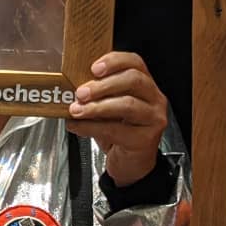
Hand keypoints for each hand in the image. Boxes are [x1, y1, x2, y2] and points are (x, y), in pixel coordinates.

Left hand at [67, 51, 166, 187]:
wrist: (131, 163)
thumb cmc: (119, 132)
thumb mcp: (108, 107)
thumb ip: (97, 94)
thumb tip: (70, 86)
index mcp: (145, 84)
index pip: (135, 62)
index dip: (114, 61)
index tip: (93, 68)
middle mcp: (154, 98)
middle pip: (133, 80)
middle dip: (103, 85)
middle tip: (81, 93)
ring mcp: (153, 118)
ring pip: (127, 104)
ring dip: (97, 107)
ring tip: (77, 110)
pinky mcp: (146, 139)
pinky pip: (116, 130)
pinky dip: (91, 127)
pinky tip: (77, 126)